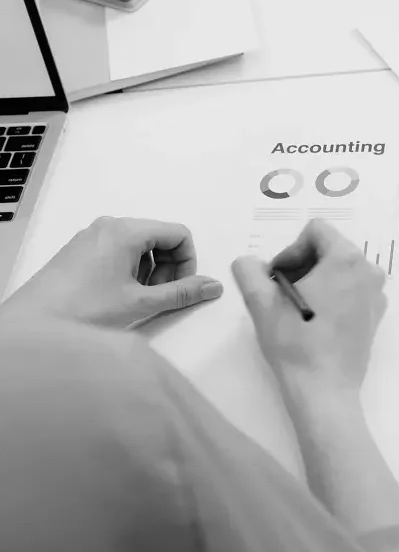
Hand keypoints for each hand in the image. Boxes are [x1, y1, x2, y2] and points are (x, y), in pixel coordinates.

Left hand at [0, 216, 222, 327]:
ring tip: (137, 300)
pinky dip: (129, 271)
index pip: (178, 233)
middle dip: (168, 267)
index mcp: (126, 230)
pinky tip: (119, 297)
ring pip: (140, 246)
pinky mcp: (81, 251)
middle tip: (159, 296)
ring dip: (149, 271)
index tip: (181, 286)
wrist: (32, 325)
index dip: (187, 261)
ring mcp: (92, 237)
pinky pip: (119, 251)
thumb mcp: (141, 302)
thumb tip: (212, 286)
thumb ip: (182, 293)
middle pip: (159, 238)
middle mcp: (108, 226)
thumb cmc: (81, 311)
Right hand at [231, 220, 386, 394]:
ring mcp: (377, 294)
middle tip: (282, 294)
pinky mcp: (376, 315)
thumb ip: (249, 271)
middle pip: (330, 249)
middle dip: (303, 265)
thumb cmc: (295, 343)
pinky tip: (316, 323)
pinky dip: (332, 296)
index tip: (277, 279)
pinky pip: (351, 290)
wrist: (324, 391)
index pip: (316, 231)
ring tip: (297, 310)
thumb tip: (248, 261)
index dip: (291, 250)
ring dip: (316, 281)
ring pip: (340, 270)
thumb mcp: (261, 303)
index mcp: (346, 259)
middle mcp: (369, 271)